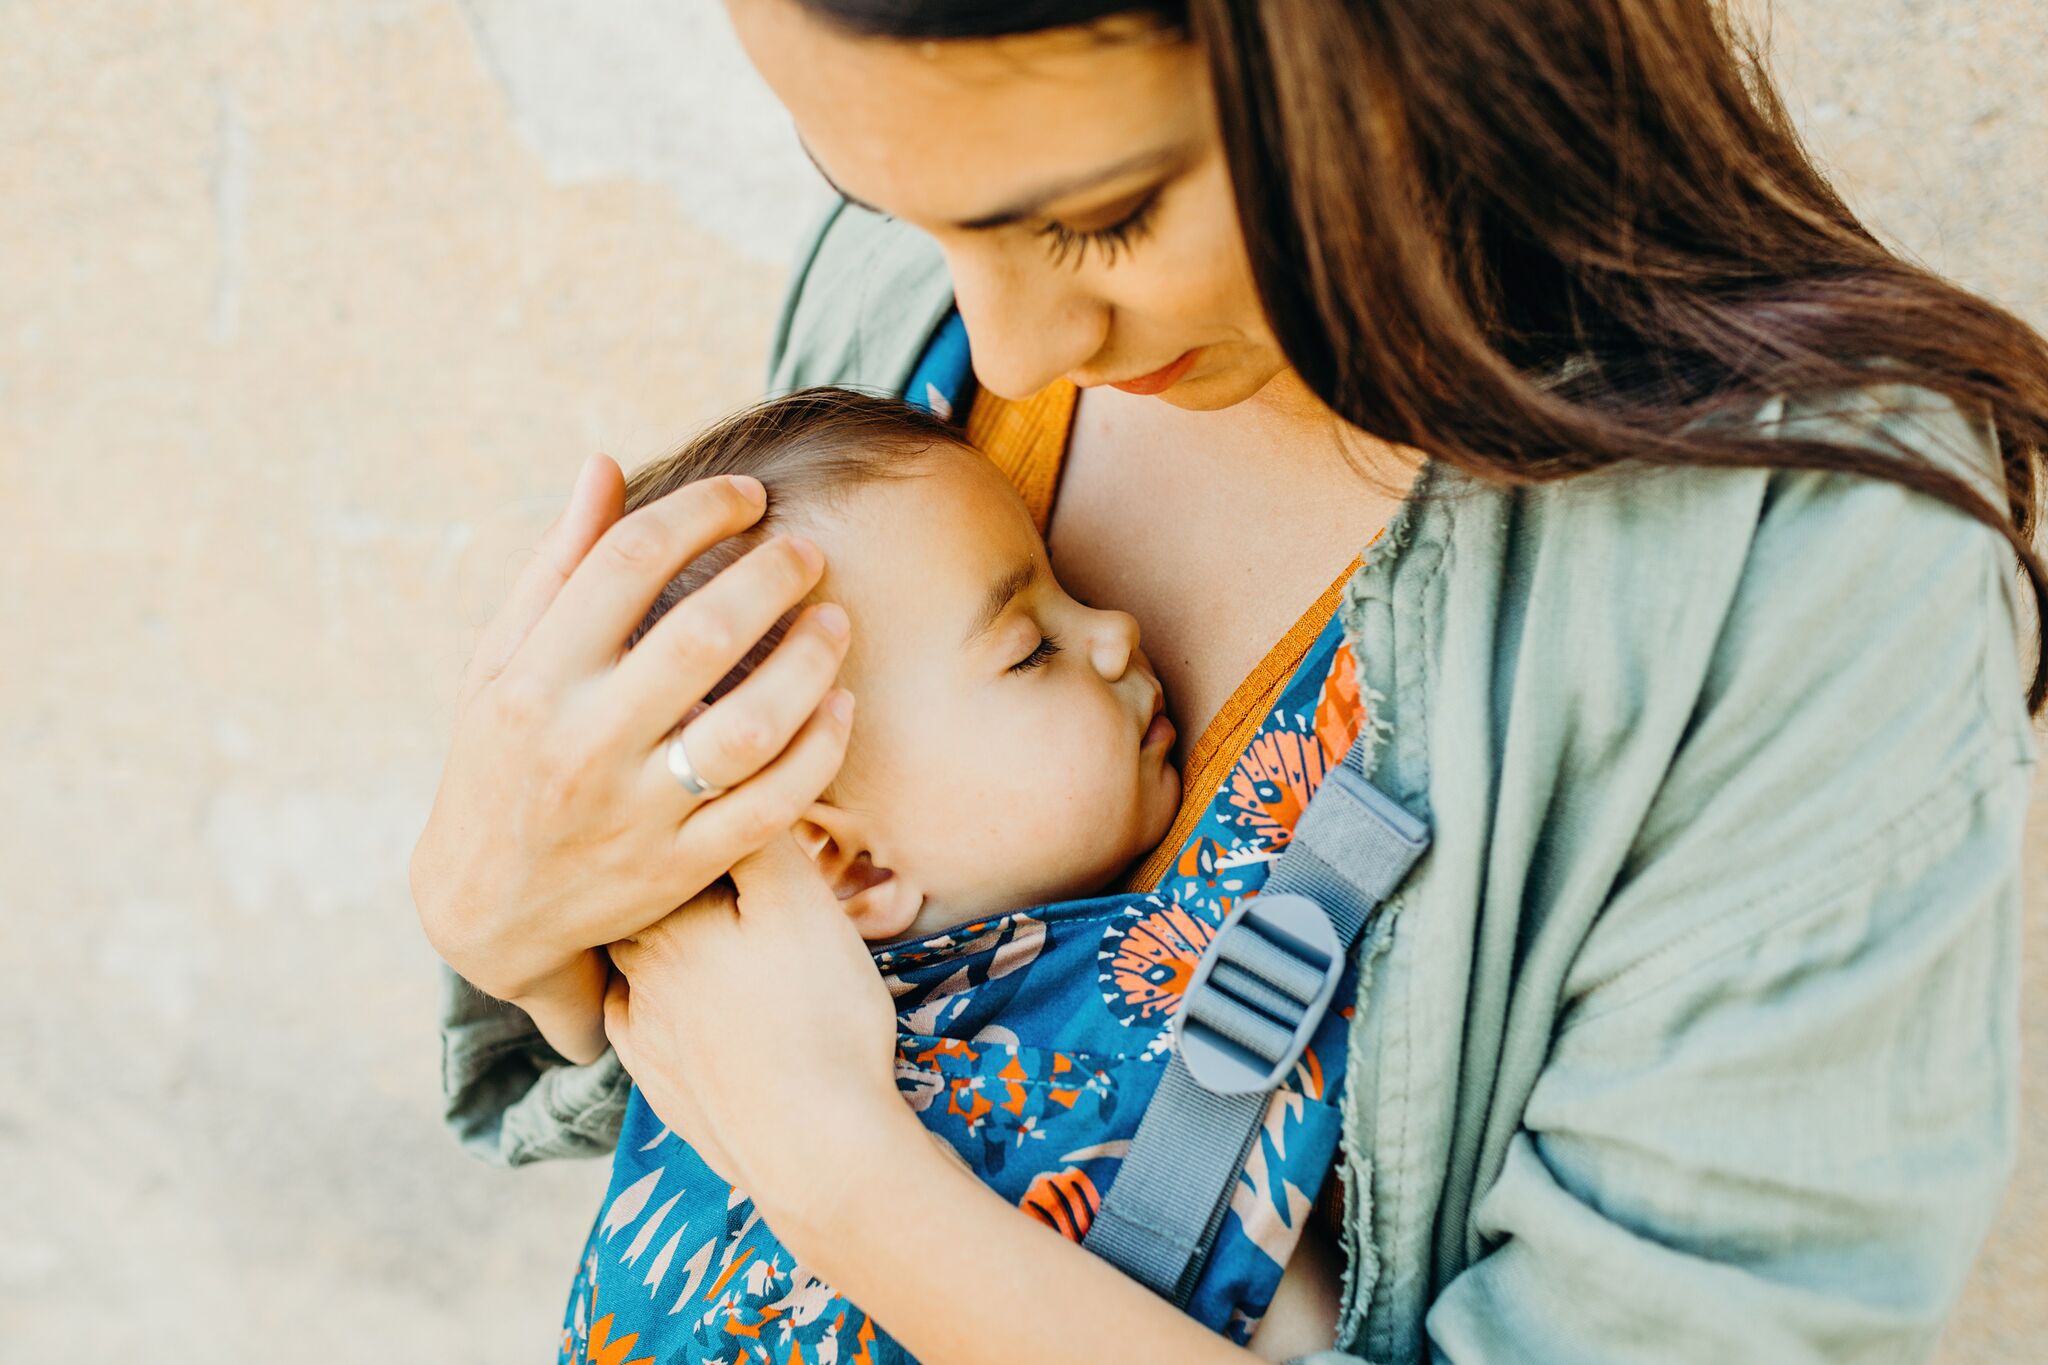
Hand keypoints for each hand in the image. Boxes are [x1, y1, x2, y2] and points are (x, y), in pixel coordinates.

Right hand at [410, 453, 855, 1002]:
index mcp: (534, 679)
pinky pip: (771, 807)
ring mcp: (636, 813)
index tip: (749, 497)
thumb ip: (560, 568)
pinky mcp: (680, 868)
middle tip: (806, 550)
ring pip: (748, 729)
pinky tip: (840, 704)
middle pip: (701, 636)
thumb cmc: (502, 760)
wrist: (489, 910)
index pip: (627, 561)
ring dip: (808, 663)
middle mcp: (583, 743)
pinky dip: (818, 751)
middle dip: (770, 577)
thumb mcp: (502, 664)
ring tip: (836, 620)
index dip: (701, 512)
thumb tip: (606, 465)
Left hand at [602, 830, 901, 1232]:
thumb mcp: (800, 904)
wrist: (814, 1150)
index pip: (654, 841)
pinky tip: (674, 989)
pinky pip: (633, 1014)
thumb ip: (755, 836)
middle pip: (633, 896)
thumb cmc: (818, 1016)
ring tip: (696, 919)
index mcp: (660, 914)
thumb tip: (719, 783)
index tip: (701, 794)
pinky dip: (649, 992)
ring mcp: (637, 1026)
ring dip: (652, 931)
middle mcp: (629, 967)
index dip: (681, 813)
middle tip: (695, 843)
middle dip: (660, 873)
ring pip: (628, 955)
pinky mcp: (654, 1076)